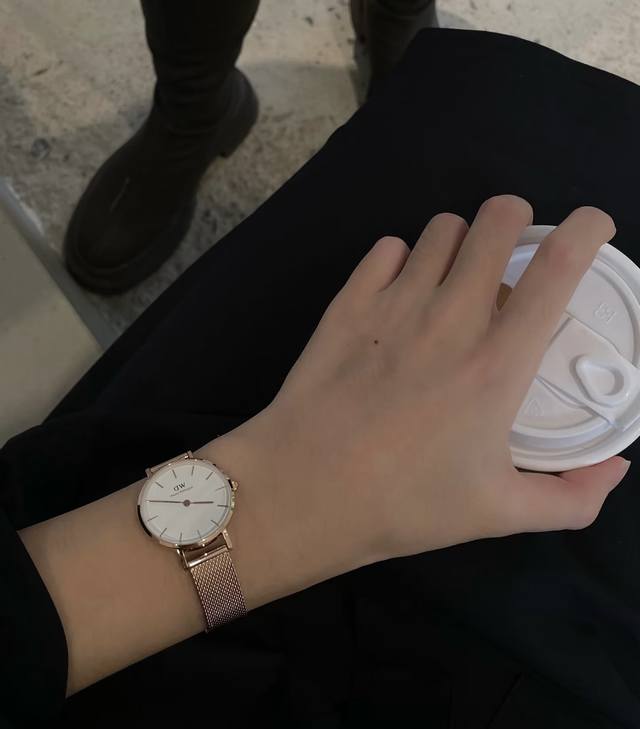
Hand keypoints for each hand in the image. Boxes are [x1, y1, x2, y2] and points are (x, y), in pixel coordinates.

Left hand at [205, 195, 626, 603]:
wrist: (304, 490)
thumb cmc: (404, 503)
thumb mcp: (499, 513)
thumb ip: (571, 497)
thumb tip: (616, 468)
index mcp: (498, 362)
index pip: (559, 267)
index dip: (588, 228)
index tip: (594, 226)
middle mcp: (450, 317)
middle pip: (497, 220)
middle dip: (516, 219)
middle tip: (512, 252)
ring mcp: (394, 303)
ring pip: (441, 228)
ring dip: (459, 241)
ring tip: (453, 277)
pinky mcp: (348, 303)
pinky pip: (386, 249)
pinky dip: (401, 260)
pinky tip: (398, 293)